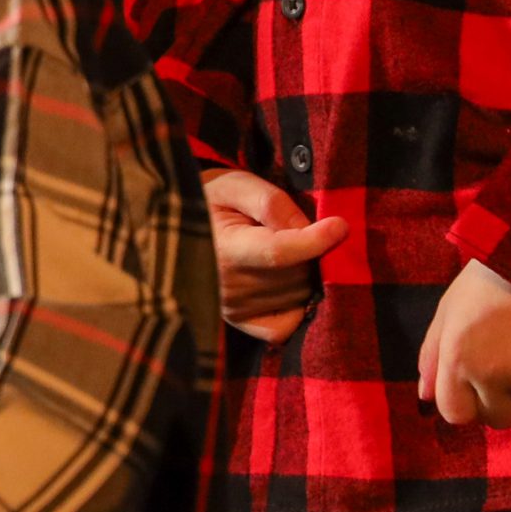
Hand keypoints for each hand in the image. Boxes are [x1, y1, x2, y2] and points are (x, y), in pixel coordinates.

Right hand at [203, 168, 346, 343]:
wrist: (169, 229)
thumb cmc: (208, 200)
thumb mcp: (234, 186)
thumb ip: (271, 202)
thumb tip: (311, 227)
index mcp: (220, 249)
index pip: (279, 252)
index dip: (315, 240)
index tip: (340, 225)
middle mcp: (224, 287)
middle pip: (295, 274)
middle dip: (311, 252)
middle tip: (299, 230)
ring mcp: (231, 309)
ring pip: (298, 295)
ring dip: (305, 274)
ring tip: (287, 251)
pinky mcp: (238, 322)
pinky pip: (287, 325)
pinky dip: (298, 306)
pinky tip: (289, 283)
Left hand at [419, 257, 510, 428]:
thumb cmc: (490, 284)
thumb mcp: (449, 312)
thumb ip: (433, 356)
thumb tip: (425, 398)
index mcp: (457, 357)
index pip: (456, 414)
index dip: (468, 405)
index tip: (479, 389)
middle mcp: (490, 370)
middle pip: (497, 419)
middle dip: (504, 403)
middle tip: (510, 372)